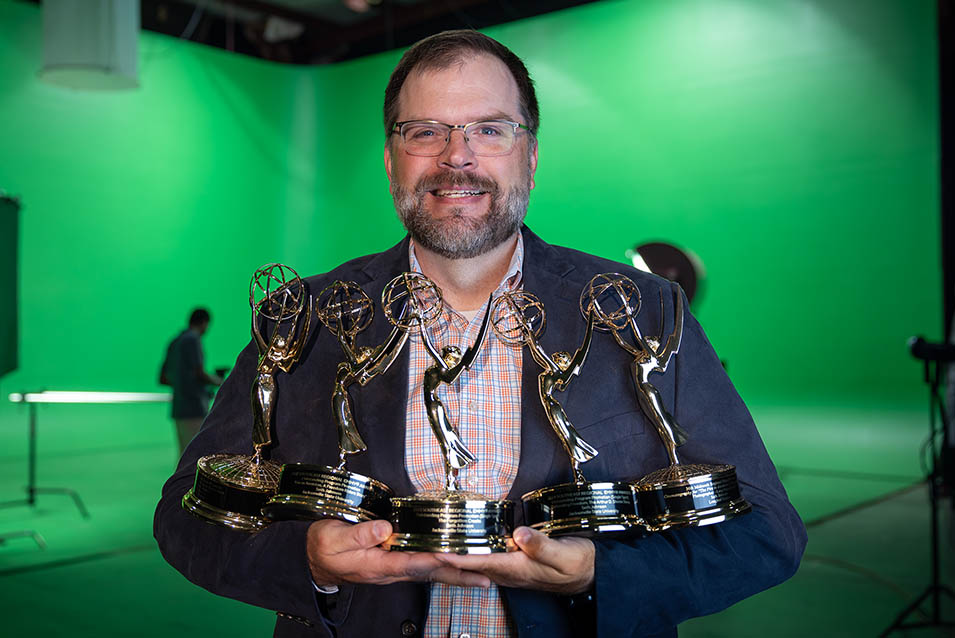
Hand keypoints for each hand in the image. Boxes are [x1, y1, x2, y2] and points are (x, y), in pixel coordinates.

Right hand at [306, 519, 490, 587]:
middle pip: (429, 574)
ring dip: (456, 574)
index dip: (433, 559)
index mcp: (376, 564)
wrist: (318, 562)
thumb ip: (358, 533)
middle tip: (483, 578)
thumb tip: (384, 528)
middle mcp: (390, 570)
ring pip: (431, 573)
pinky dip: (445, 569)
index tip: (454, 556)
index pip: (410, 563)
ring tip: (482, 576)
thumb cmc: (325, 548)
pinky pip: (426, 568)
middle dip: (457, 576)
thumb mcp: (333, 538)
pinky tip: (459, 567)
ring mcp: (395, 569)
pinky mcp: (397, 564)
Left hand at [433, 526, 594, 594]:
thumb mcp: (564, 554)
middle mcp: (507, 570)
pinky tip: (458, 542)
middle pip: (468, 563)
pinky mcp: (511, 562)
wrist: (589, 573)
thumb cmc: (578, 563)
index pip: (477, 561)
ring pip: (472, 561)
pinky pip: (482, 557)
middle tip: (420, 543)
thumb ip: (542, 545)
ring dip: (452, 553)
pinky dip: (467, 550)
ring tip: (431, 541)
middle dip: (444, 554)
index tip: (433, 549)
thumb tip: (520, 534)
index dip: (454, 555)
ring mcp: (508, 568)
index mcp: (516, 567)